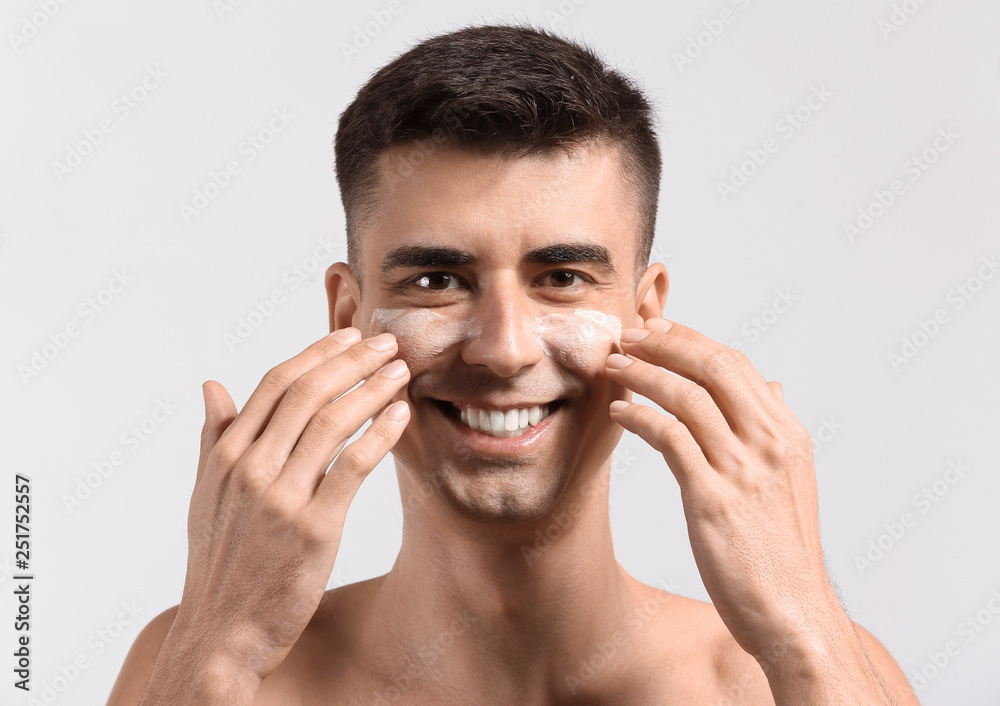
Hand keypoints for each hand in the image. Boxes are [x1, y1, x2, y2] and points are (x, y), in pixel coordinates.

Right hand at [172, 328, 409, 683]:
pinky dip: (380, 433)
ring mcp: (281, 497)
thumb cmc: (219, 563)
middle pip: (307, 392)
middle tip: (387, 342)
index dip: (316, 352)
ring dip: (371, 387)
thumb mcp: (205, 496)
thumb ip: (213, 437)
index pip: (275, 383)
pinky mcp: (313, 527)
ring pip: (332, 421)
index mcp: (226, 455)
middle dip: (352, 359)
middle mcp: (250, 468)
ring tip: (400, 370)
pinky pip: (353, 466)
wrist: (222, 633)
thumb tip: (212, 385)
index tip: (348, 335)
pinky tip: (401, 414)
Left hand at [604, 318, 837, 659]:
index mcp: (787, 434)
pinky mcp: (714, 500)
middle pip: (713, 367)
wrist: (793, 613)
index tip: (657, 328)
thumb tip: (774, 387)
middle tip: (627, 335)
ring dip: (643, 373)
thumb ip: (777, 430)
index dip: (691, 339)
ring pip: (687, 397)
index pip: (736, 364)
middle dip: (664, 343)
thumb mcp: (792, 481)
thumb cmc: (782, 551)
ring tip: (611, 366)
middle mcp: (770, 443)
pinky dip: (640, 418)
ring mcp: (744, 470)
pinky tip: (617, 413)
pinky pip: (670, 439)